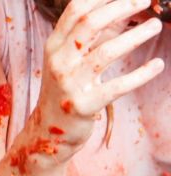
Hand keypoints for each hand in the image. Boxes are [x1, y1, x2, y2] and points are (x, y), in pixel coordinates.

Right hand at [31, 0, 163, 159]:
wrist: (49, 132)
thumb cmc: (66, 89)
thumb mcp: (73, 59)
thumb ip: (97, 35)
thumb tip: (128, 9)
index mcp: (54, 46)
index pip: (75, 10)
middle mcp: (59, 62)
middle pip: (89, 24)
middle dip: (121, 7)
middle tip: (144, 1)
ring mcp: (70, 84)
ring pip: (106, 52)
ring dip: (136, 36)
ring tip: (156, 26)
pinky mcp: (84, 106)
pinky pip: (117, 86)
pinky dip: (141, 74)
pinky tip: (157, 65)